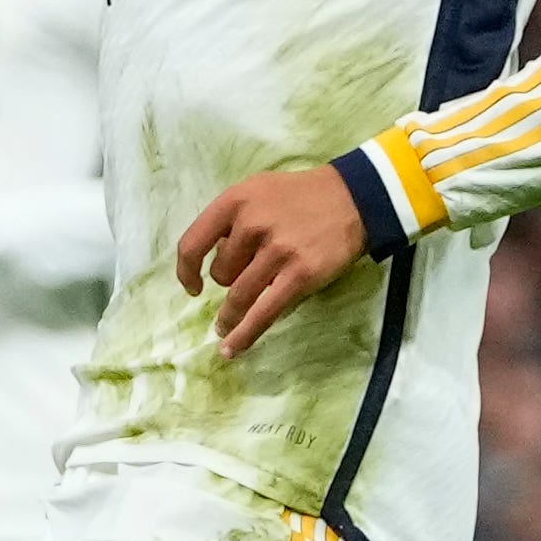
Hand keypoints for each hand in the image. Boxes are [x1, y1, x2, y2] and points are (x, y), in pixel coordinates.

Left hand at [174, 165, 368, 357]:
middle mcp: (252, 223)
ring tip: (226, 328)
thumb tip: (214, 258)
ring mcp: (277, 250)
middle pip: (221, 273)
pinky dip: (245, 334)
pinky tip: (232, 348)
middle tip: (251, 277)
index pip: (193, 243)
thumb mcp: (258, 191)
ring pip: (238, 296)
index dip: (187, 270)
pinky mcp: (300, 275)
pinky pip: (263, 313)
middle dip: (229, 282)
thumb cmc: (300, 197)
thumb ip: (233, 220)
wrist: (353, 198)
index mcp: (236, 201)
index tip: (193, 287)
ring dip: (230, 316)